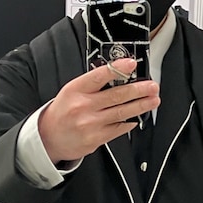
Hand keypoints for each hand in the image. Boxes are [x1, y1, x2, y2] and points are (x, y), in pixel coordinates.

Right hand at [37, 59, 159, 163]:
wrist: (49, 138)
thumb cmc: (63, 112)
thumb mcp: (72, 91)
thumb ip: (93, 84)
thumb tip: (120, 75)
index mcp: (76, 89)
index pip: (99, 75)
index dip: (118, 68)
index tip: (132, 63)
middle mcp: (83, 106)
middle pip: (116, 95)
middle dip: (138, 90)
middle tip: (152, 86)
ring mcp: (90, 123)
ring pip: (122, 112)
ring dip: (141, 105)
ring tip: (153, 100)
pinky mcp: (96, 138)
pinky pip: (119, 128)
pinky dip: (130, 122)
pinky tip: (138, 117)